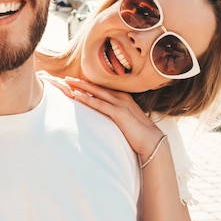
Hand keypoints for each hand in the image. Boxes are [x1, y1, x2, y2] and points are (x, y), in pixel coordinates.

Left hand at [45, 73, 164, 158]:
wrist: (152, 141)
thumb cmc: (139, 132)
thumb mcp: (126, 119)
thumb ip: (116, 113)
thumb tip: (106, 114)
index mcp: (123, 97)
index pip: (102, 88)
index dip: (88, 85)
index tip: (75, 81)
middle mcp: (121, 97)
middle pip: (97, 87)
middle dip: (81, 82)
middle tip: (67, 78)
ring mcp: (120, 103)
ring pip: (96, 92)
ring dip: (81, 87)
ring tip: (68, 82)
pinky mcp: (119, 113)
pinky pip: (99, 104)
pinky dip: (87, 99)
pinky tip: (76, 96)